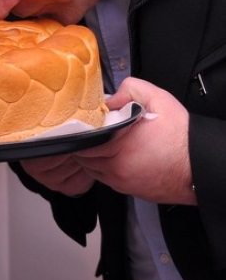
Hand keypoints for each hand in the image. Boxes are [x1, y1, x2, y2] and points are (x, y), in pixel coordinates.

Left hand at [21, 78, 195, 204]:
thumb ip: (129, 89)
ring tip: (97, 144)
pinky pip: (105, 180)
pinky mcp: (129, 190)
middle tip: (87, 133)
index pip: (83, 141)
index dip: (80, 131)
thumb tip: (110, 99)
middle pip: (84, 157)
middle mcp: (117, 166)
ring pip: (92, 170)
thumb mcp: (157, 98)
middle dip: (83, 144)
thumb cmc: (180, 135)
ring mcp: (122, 181)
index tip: (82, 124)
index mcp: (119, 143)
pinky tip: (109, 157)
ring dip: (91, 158)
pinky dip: (102, 169)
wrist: (199, 165)